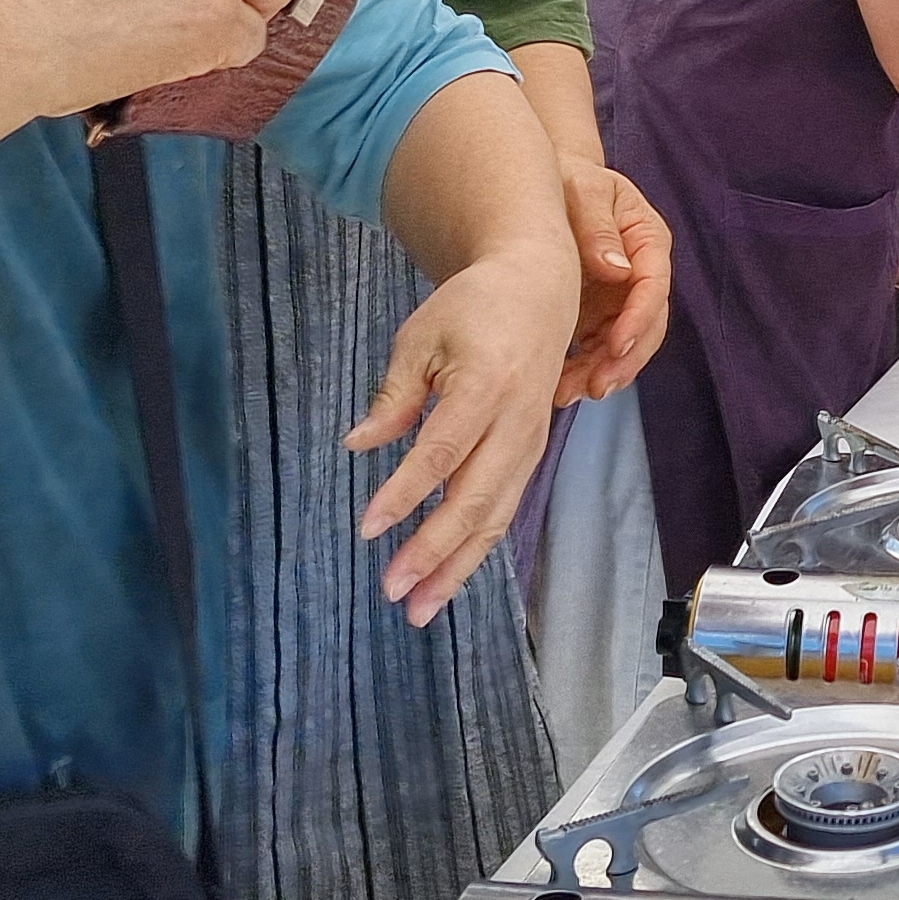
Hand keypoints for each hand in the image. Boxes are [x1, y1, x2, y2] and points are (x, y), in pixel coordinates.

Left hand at [347, 230, 581, 624]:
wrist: (540, 290)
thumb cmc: (471, 308)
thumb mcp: (421, 336)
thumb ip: (394, 394)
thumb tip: (358, 445)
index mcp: (486, 384)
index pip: (442, 451)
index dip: (405, 493)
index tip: (368, 528)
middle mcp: (516, 421)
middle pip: (475, 497)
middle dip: (434, 550)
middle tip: (392, 590)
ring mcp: (530, 441)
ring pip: (495, 516)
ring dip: (457, 566)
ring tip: (419, 609)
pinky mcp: (531, 454)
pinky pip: (504, 510)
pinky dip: (475, 548)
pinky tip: (446, 577)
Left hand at [555, 164, 671, 402]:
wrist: (547, 186)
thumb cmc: (569, 180)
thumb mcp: (582, 190)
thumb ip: (598, 226)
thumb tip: (616, 269)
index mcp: (648, 240)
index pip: (654, 285)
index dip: (638, 319)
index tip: (615, 346)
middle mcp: (642, 272)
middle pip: (647, 325)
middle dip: (624, 360)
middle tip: (596, 386)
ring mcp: (621, 297)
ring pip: (624, 345)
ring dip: (602, 372)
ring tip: (569, 393)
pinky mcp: (599, 314)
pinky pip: (598, 349)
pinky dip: (583, 369)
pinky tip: (561, 385)